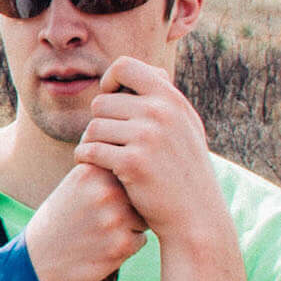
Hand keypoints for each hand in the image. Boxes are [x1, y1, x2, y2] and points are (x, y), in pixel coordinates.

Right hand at [23, 150, 148, 280]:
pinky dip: (124, 246)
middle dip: (126, 206)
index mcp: (90, 171)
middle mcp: (105, 191)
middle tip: (100, 220)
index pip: (124, 172)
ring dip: (129, 226)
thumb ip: (103, 174)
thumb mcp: (73, 187)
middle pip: (137, 193)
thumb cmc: (58, 224)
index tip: (96, 201)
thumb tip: (140, 169)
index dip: (116, 187)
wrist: (37, 265)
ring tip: (99, 234)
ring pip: (142, 217)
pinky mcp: (122, 244)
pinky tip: (101, 249)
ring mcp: (115, 218)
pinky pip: (139, 240)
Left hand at [71, 57, 226, 243]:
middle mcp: (161, 112)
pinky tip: (93, 166)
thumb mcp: (185, 126)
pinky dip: (85, 158)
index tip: (111, 101)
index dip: (109, 81)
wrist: (196, 214)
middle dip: (99, 122)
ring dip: (90, 142)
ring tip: (102, 156)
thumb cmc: (184, 169)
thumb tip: (146, 70)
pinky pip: (89, 150)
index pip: (124, 66)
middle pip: (101, 102)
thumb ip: (163, 99)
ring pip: (93, 127)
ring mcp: (148, 136)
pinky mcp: (133, 162)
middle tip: (106, 142)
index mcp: (172, 99)